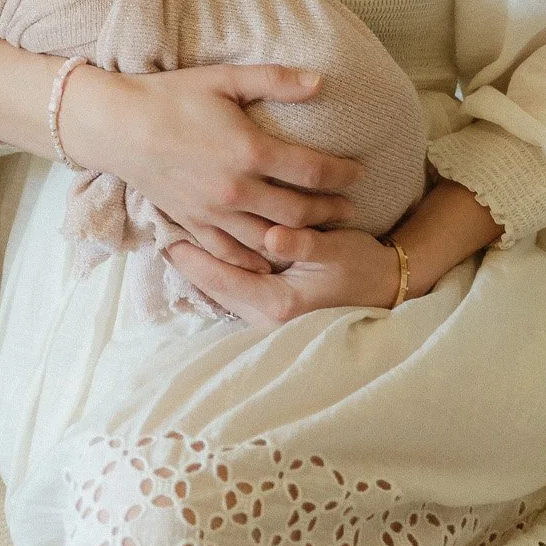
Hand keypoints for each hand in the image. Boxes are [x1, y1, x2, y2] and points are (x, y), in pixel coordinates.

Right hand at [60, 63, 360, 268]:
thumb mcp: (224, 79)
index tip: (359, 173)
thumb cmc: (171, 96)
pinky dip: (256, 259)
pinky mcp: (192, 223)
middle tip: (349, 208)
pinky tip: (271, 257)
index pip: (314, 171)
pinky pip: (231, 252)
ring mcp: (213, 212)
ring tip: (318, 231)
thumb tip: (321, 82)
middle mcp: (237, 189)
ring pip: (270, 237)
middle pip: (299, 211)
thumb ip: (275, 81)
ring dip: (300, 237)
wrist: (118, 125)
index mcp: (250, 151)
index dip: (344, 174)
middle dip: (330, 210)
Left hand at [166, 226, 401, 327]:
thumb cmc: (361, 266)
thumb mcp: (336, 250)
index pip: (220, 278)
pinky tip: (203, 248)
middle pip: (212, 286)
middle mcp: (266, 318)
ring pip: (220, 290)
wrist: (386, 287)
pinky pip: (233, 290)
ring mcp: (267, 319)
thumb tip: (271, 236)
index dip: (190, 254)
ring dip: (199, 263)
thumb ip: (302, 242)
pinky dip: (217, 269)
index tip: (164, 231)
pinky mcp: (271, 311)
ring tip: (172, 234)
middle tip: (159, 226)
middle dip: (187, 258)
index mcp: (278, 304)